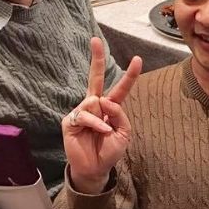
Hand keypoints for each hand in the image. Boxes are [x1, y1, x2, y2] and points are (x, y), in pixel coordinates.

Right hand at [63, 38, 141, 194]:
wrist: (95, 169)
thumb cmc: (109, 151)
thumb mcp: (124, 133)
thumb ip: (119, 114)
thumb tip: (104, 100)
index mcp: (111, 107)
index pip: (121, 88)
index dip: (130, 75)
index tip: (138, 59)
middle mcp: (96, 105)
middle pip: (96, 77)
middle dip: (96, 58)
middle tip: (95, 40)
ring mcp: (82, 111)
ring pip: (94, 100)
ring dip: (103, 117)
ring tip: (105, 132)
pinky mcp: (71, 120)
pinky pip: (85, 114)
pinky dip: (95, 123)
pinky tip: (99, 131)